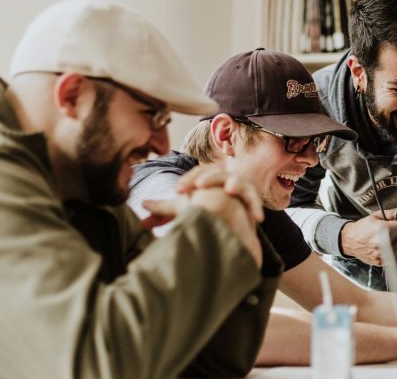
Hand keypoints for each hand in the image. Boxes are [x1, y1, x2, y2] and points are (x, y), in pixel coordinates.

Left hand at [143, 162, 264, 266]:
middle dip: (209, 178)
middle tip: (199, 187)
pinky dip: (255, 206)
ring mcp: (239, 188)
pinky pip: (254, 201)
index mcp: (205, 178)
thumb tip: (141, 209)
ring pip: (238, 182)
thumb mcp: (183, 210)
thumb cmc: (204, 212)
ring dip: (235, 184)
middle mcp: (223, 179)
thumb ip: (164, 210)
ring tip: (229, 190)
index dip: (188, 180)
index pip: (197, 172)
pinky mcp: (250, 201)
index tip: (178, 191)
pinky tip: (255, 217)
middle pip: (217, 173)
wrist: (228, 223)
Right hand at [340, 203, 396, 265]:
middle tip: (389, 231)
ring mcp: (381, 254)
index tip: (396, 224)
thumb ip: (392, 212)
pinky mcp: (380, 261)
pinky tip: (381, 247)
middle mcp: (382, 242)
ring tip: (384, 239)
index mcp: (382, 229)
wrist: (349, 240)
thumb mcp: (376, 216)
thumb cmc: (362, 228)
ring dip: (394, 243)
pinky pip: (392, 256)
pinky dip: (389, 251)